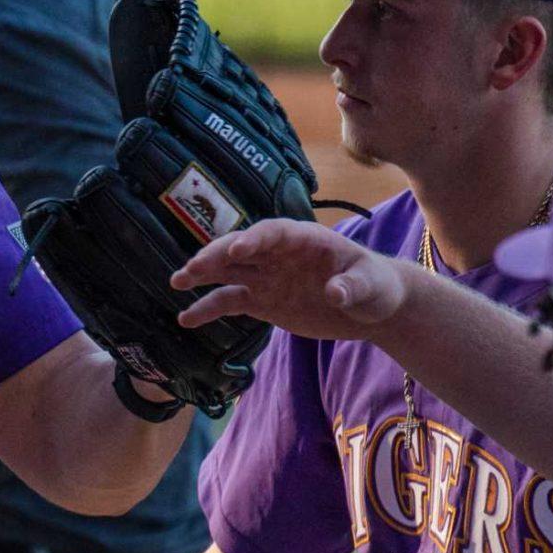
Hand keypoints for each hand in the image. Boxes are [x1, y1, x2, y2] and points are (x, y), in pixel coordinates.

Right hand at [170, 218, 408, 341]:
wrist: (371, 308)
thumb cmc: (376, 287)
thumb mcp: (371, 286)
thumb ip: (353, 286)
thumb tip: (335, 293)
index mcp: (304, 240)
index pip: (272, 233)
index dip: (253, 240)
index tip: (236, 250)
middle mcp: (278, 254)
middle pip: (240, 249)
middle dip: (215, 256)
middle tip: (192, 270)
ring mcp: (267, 277)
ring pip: (227, 270)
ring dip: (202, 274)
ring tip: (176, 282)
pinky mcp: (262, 301)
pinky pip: (229, 302)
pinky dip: (208, 308)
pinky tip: (187, 318)